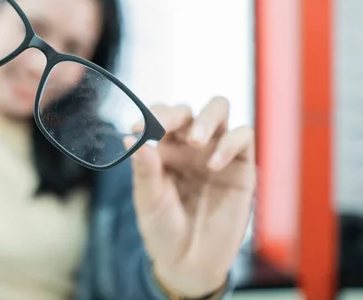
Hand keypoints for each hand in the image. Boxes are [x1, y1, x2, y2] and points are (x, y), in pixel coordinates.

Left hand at [126, 96, 255, 297]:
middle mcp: (189, 145)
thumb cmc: (164, 230)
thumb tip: (130, 139)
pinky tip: (213, 164)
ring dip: (206, 118)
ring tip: (195, 140)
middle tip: (164, 128)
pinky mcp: (241, 167)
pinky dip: (229, 143)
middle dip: (175, 114)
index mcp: (163, 149)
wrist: (190, 264)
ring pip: (219, 110)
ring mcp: (216, 152)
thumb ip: (144, 171)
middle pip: (188, 110)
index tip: (137, 128)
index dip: (149, 116)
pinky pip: (243, 137)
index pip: (158, 117)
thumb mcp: (149, 202)